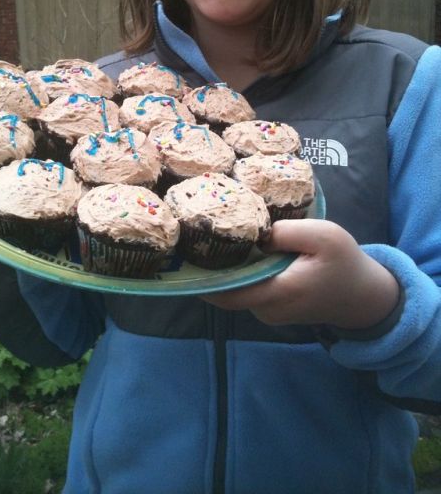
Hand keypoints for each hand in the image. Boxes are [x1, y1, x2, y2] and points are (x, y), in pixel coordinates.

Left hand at [202, 219, 399, 329]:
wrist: (364, 296)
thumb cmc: (345, 263)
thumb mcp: (323, 236)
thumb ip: (287, 232)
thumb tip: (255, 233)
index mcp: (278, 292)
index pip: (227, 293)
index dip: (202, 278)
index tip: (182, 258)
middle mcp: (268, 309)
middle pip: (226, 293)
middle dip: (207, 271)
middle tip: (190, 240)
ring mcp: (269, 312)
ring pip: (237, 292)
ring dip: (224, 271)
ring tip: (208, 239)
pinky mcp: (273, 308)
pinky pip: (248, 292)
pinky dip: (239, 275)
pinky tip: (235, 250)